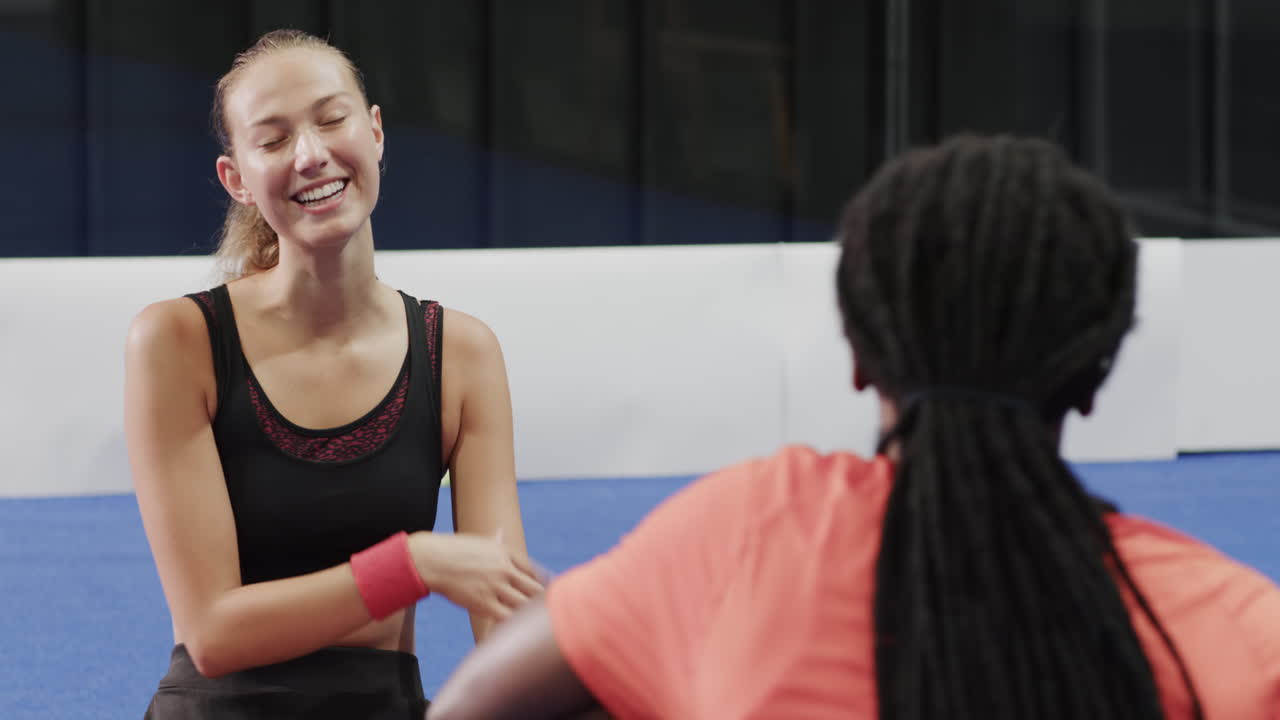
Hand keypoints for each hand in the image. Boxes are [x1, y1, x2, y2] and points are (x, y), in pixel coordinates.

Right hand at [409, 530, 544, 620]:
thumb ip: (494, 540)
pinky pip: (507, 618)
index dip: (541, 584)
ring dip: (528, 614)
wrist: (432, 560)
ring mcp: (496, 586)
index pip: (534, 571)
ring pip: (524, 605)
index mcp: (506, 553)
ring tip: (529, 623)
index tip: (543, 593)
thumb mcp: (478, 541)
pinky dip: (514, 624)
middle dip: (540, 601)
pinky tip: (514, 628)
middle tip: (542, 611)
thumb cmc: (453, 550)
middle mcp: (505, 569)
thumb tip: (500, 531)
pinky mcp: (484, 603)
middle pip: (534, 589)